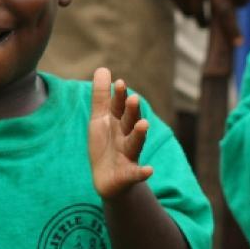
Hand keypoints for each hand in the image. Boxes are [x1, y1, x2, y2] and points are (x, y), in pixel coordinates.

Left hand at [88, 67, 153, 198]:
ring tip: (144, 124)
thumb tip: (103, 68)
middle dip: (132, 112)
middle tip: (133, 98)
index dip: (119, 97)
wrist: (109, 180)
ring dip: (139, 135)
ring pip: (135, 144)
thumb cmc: (106, 146)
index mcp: (118, 124)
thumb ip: (102, 96)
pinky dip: (143, 172)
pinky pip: (136, 174)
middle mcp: (126, 137)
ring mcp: (129, 156)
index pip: (119, 108)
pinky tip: (149, 170)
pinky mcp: (128, 176)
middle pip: (129, 123)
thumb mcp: (100, 120)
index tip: (120, 83)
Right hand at [144, 0, 246, 41]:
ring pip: (199, 16)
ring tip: (201, 17)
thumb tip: (227, 1)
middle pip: (224, 13)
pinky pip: (184, 11)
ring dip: (200, 19)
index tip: (241, 8)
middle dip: (232, 31)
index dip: (240, 1)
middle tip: (237, 43)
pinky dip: (186, 10)